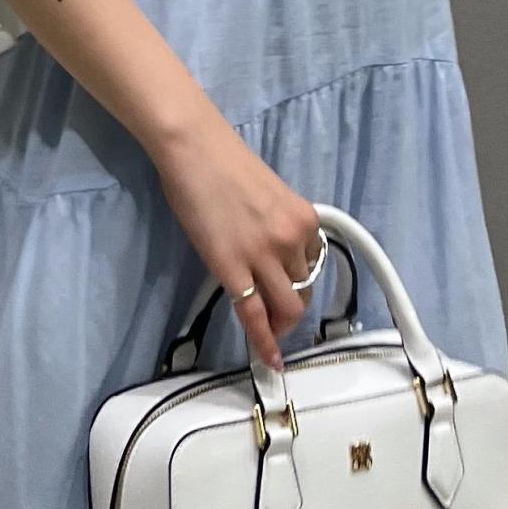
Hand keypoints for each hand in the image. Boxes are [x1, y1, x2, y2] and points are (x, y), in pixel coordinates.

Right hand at [154, 116, 321, 372]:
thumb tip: (271, 247)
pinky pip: (255, 316)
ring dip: (281, 326)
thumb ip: (278, 224)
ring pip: (287, 308)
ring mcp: (264, 256)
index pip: (313, 263)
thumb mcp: (269, 193)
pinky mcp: (233, 270)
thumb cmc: (223, 162)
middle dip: (293, 308)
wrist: (194, 148)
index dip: (299, 278)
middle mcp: (292, 239)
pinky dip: (265, 342)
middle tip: (279, 316)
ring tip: (271, 335)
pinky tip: (270, 359)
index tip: (290, 287)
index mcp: (305, 217)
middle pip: (304, 290)